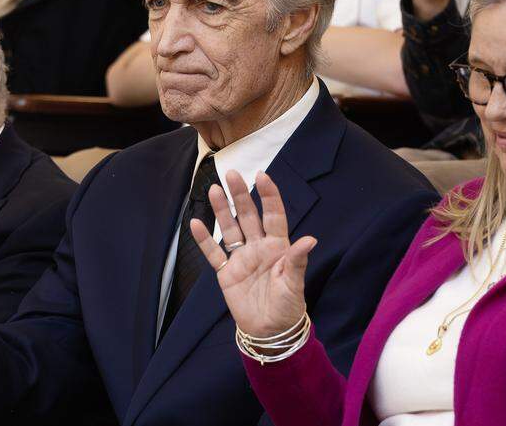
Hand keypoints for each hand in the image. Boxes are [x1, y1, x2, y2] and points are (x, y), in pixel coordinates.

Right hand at [190, 171, 315, 340]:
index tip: (262, 175)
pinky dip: (204, 240)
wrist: (270, 332)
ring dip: (222, 210)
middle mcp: (258, 248)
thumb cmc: (288, 307)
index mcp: (278, 247)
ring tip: (214, 190)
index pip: (274, 215)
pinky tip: (195, 223)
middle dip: (240, 194)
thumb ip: (297, 261)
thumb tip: (310, 239)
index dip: (269, 196)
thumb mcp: (295, 284)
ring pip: (229, 229)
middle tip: (231, 173)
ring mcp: (241, 259)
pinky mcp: (226, 273)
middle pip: (248, 216)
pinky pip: (213, 254)